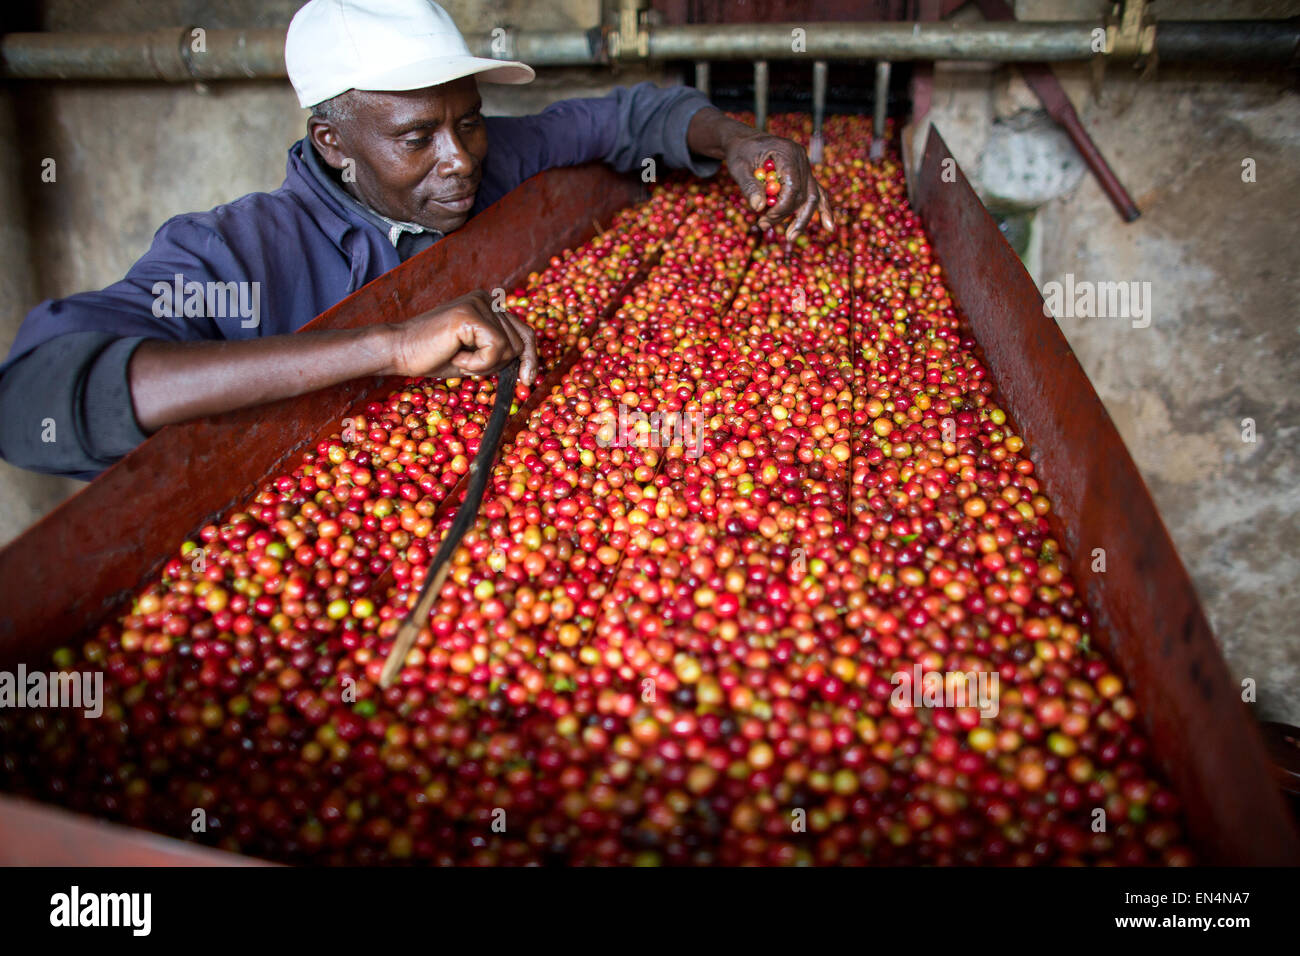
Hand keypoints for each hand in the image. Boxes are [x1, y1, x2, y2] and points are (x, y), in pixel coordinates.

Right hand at [387, 290, 538, 384]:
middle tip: (467, 362)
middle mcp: (487, 300)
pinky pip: (495, 349)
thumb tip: (529, 367)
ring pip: (508, 348)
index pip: (524, 332)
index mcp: (489, 305)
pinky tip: (456, 355)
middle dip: (498, 364)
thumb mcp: (477, 356)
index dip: (530, 358)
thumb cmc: (434, 356)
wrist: (399, 351)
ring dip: (484, 364)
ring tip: (458, 356)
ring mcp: (479, 304)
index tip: (528, 380)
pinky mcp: (470, 314)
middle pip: (520, 343)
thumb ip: (500, 353)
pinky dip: (478, 363)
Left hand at [724, 130, 835, 240]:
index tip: (764, 219)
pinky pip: (816, 192)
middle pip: (804, 194)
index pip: (793, 187)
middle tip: (764, 225)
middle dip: (787, 215)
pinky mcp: (804, 174)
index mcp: (787, 152)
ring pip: (813, 196)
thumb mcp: (738, 167)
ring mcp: (805, 166)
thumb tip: (758, 208)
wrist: (745, 141)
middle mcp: (801, 158)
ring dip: (802, 219)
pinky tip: (829, 227)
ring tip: (790, 237)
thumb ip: (749, 186)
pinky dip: (823, 210)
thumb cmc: (740, 152)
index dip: (781, 208)